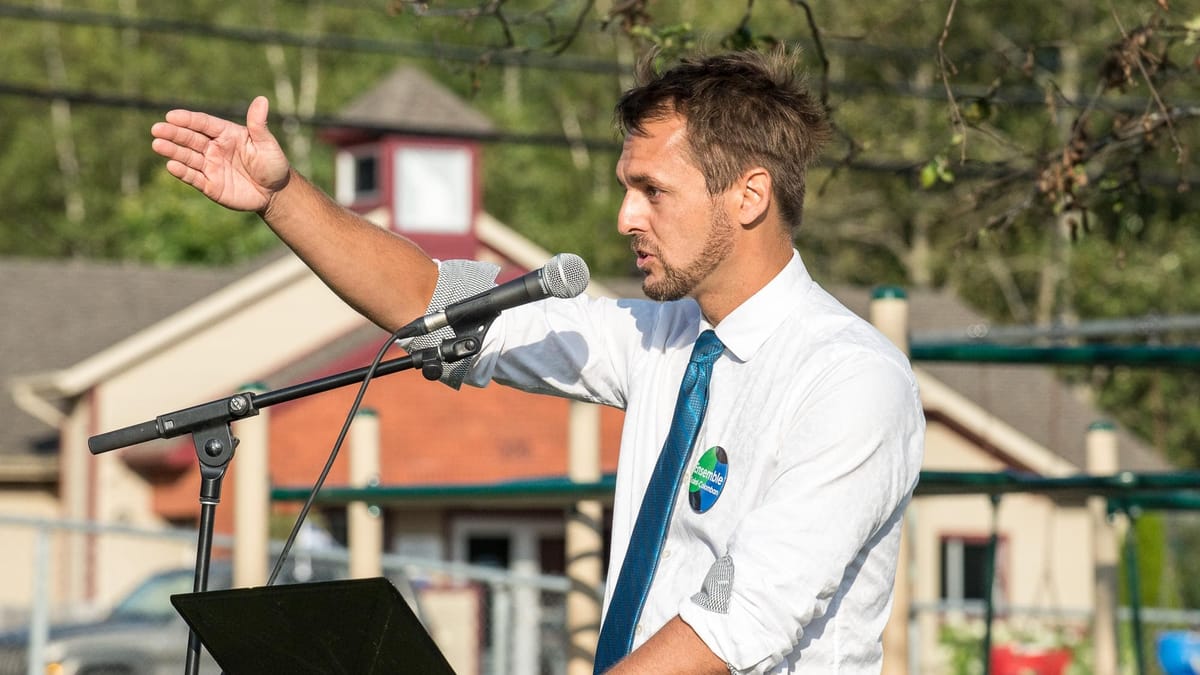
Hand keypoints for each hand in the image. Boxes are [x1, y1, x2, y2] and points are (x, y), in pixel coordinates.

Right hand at [150, 96, 290, 212]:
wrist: (275, 193)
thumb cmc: (272, 164)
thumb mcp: (267, 144)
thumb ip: (258, 124)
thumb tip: (262, 99)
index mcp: (226, 134)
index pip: (203, 124)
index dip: (188, 120)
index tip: (172, 116)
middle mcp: (214, 148)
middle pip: (190, 138)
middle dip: (173, 133)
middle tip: (157, 129)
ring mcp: (210, 166)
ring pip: (187, 157)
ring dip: (172, 151)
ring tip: (157, 145)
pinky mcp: (210, 185)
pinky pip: (193, 177)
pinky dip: (182, 172)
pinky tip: (171, 166)